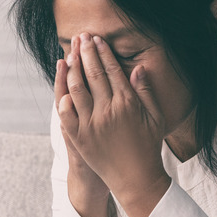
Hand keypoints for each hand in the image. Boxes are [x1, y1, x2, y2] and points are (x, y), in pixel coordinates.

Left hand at [57, 33, 170, 216]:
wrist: (136, 179)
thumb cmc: (149, 147)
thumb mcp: (155, 118)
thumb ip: (145, 91)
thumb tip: (137, 68)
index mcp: (127, 104)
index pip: (112, 71)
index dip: (104, 53)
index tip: (97, 40)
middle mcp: (108, 111)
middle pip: (93, 74)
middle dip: (86, 53)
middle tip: (81, 38)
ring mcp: (91, 124)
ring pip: (77, 89)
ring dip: (72, 69)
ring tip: (70, 55)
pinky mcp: (80, 138)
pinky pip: (66, 114)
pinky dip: (63, 98)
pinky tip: (62, 86)